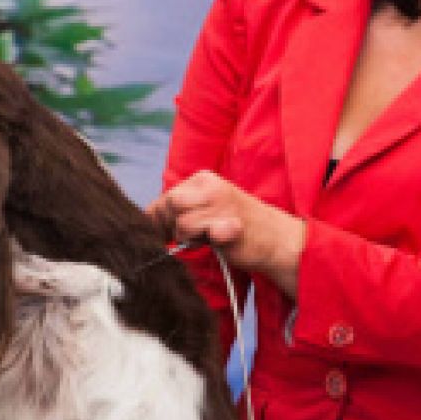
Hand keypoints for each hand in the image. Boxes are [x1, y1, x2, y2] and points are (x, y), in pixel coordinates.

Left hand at [147, 171, 305, 298]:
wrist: (276, 238)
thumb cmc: (236, 225)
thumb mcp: (205, 210)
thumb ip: (177, 211)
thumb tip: (144, 221)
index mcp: (203, 179)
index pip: (166, 198)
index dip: (160, 220)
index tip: (167, 234)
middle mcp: (211, 186)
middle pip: (170, 205)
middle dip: (172, 227)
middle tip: (191, 237)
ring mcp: (222, 203)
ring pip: (182, 223)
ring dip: (190, 238)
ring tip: (210, 238)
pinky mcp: (230, 223)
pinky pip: (203, 233)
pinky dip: (207, 241)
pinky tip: (220, 240)